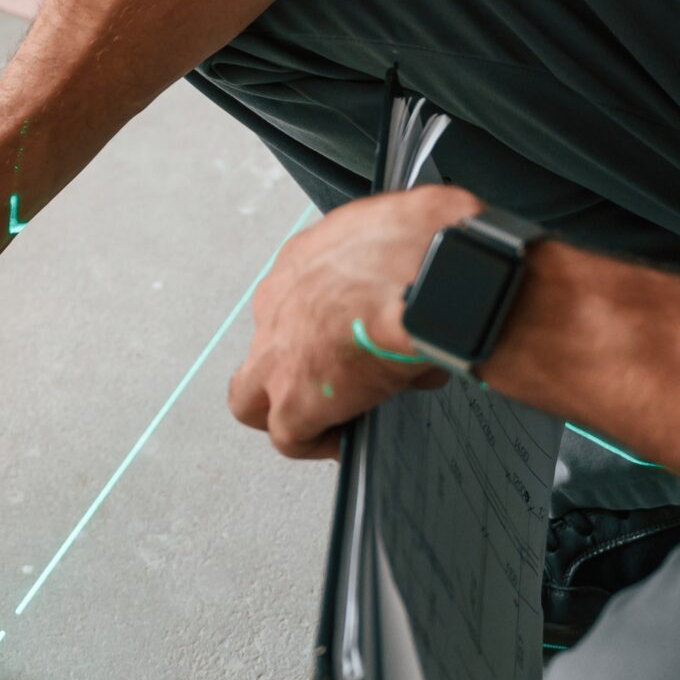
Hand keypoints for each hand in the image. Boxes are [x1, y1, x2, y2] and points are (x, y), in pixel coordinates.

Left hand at [227, 186, 481, 457]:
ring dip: (287, 409)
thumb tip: (422, 283)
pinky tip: (344, 442)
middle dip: (290, 366)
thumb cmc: (425, 247)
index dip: (322, 325)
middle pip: (263, 344)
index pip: (299, 298)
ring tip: (327, 420)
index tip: (351, 336)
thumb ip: (400, 264)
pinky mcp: (293, 400)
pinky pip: (288, 436)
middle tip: (330, 380)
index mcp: (304, 260)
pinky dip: (314, 443)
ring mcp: (277, 354)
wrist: (427, 275)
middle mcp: (278, 302)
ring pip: (252, 395)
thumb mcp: (409, 236)